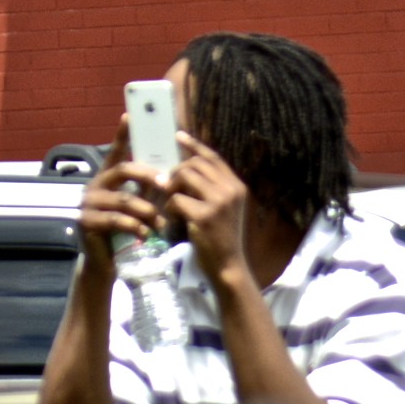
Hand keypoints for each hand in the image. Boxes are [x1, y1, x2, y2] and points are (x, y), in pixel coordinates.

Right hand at [73, 119, 168, 263]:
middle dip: (148, 176)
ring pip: (124, 199)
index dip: (122, 134)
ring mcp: (88, 204)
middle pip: (123, 170)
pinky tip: (145, 234)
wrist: (104, 261)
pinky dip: (134, 226)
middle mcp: (94, 185)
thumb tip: (168, 174)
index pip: (115, 151)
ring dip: (147, 211)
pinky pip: (115, 220)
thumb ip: (145, 190)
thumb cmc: (123, 231)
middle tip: (167, 185)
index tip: (130, 115)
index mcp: (107, 178)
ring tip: (161, 222)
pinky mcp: (86, 222)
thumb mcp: (136, 205)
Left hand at [168, 134, 253, 290]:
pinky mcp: (204, 216)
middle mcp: (231, 190)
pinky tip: (172, 218)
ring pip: (184, 176)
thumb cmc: (221, 239)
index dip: (195, 145)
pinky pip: (176, 199)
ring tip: (171, 202)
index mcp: (237, 186)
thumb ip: (211, 189)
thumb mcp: (223, 210)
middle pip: (194, 164)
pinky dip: (169, 207)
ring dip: (171, 187)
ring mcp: (219, 202)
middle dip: (176, 172)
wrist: (228, 267)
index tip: (179, 136)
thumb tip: (186, 169)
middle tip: (168, 186)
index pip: (213, 157)